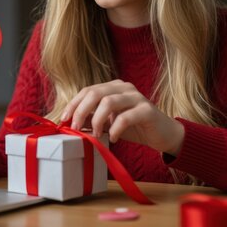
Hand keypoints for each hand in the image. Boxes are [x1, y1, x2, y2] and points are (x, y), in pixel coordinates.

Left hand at [61, 80, 184, 155]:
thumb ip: (92, 120)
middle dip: (81, 111)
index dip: (73, 104)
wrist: (162, 135)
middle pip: (95, 93)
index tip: (63, 120)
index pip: (87, 90)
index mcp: (112, 87)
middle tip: (75, 128)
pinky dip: (115, 129)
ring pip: (108, 101)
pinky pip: (126, 117)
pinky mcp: (147, 110)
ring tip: (96, 135)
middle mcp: (124, 87)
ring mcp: (136, 97)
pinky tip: (113, 138)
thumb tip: (70, 124)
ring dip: (97, 120)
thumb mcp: (108, 123)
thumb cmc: (133, 128)